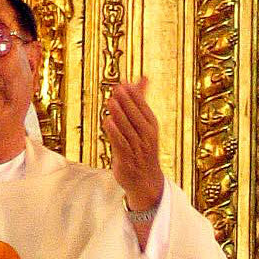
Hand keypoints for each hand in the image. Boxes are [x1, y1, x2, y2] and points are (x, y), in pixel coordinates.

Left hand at [103, 78, 163, 211]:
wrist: (146, 180)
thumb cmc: (143, 148)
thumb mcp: (144, 124)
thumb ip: (140, 101)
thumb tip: (142, 77)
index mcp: (151, 127)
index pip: (144, 109)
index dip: (134, 96)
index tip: (124, 84)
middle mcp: (147, 137)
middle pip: (136, 117)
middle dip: (127, 103)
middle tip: (118, 89)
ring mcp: (137, 148)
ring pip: (128, 129)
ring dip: (120, 115)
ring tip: (111, 102)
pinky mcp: (127, 159)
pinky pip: (121, 144)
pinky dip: (115, 133)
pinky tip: (107, 122)